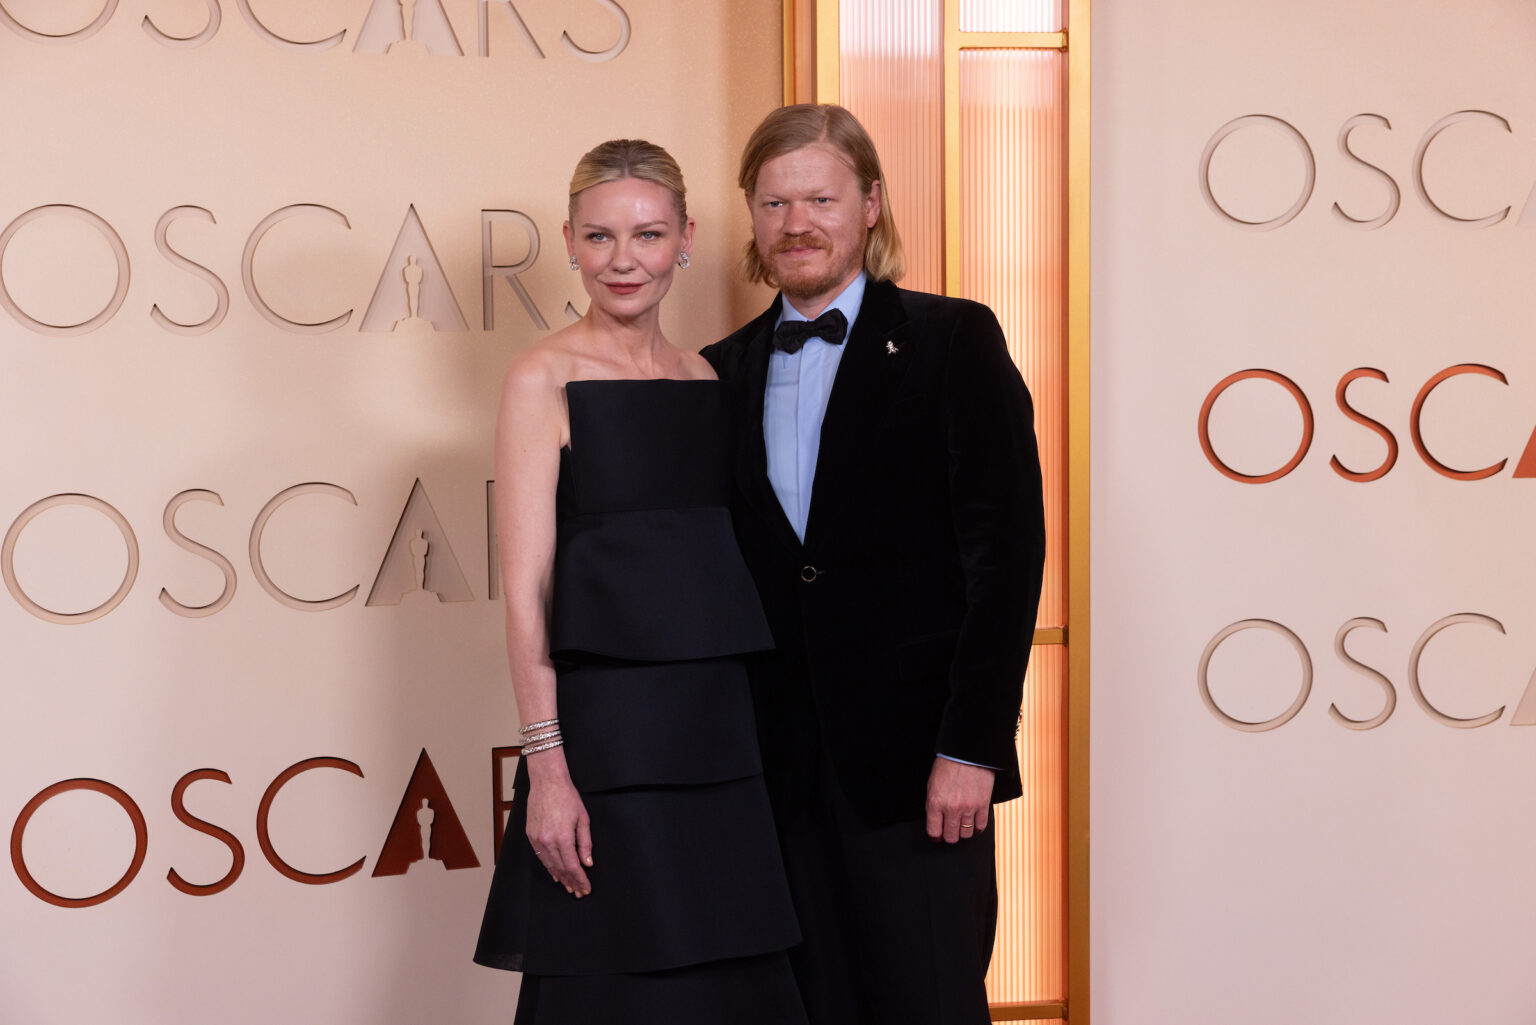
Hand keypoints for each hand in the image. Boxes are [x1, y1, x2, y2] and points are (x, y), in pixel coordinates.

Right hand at [525, 757, 593, 896]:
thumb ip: (585, 843)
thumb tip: (588, 863)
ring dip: (560, 878)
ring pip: (549, 865)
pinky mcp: (531, 835)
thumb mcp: (583, 819)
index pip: (573, 867)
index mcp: (563, 838)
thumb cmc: (567, 797)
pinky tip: (555, 874)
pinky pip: (540, 857)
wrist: (547, 782)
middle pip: (560, 869)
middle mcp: (547, 842)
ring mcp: (537, 839)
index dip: (580, 880)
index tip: (586, 889)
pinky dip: (548, 867)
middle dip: (571, 882)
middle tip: (578, 892)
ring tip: (568, 886)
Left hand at [924, 757, 994, 842]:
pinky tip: (974, 823)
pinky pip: (981, 826)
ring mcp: (969, 808)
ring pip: (966, 834)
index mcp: (935, 803)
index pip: (934, 832)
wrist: (967, 752)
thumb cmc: (948, 765)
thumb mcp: (932, 785)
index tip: (938, 836)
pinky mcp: (983, 804)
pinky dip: (978, 827)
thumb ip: (934, 805)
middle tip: (950, 831)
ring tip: (962, 825)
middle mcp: (951, 808)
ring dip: (964, 831)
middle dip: (949, 836)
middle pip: (951, 837)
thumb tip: (936, 820)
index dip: (936, 836)